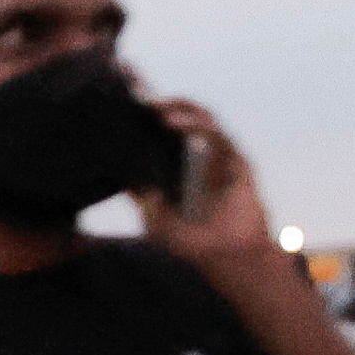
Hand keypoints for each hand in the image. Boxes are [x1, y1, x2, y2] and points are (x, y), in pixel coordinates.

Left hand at [136, 98, 271, 261]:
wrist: (226, 259)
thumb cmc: (191, 242)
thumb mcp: (153, 216)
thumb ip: (139, 194)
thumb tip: (117, 171)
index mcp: (177, 166)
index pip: (161, 131)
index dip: (148, 113)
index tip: (128, 95)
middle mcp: (198, 157)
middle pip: (181, 119)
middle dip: (161, 104)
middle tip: (139, 96)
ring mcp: (220, 158)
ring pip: (201, 122)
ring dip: (180, 112)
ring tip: (158, 111)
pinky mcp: (238, 163)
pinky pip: (220, 139)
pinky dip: (199, 129)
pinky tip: (177, 126)